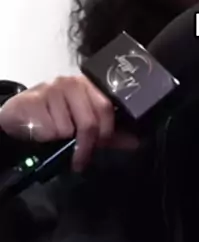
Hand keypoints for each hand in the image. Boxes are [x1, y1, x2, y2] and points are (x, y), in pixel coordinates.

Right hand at [0, 75, 139, 171]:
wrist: (17, 115)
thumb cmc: (53, 119)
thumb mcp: (82, 125)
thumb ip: (109, 134)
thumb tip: (137, 142)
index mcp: (87, 85)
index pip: (106, 107)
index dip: (106, 131)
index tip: (100, 146)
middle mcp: (71, 83)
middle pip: (89, 121)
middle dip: (85, 145)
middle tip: (79, 159)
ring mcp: (51, 89)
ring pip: (67, 129)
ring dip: (60, 140)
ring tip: (53, 136)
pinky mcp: (33, 99)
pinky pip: (48, 130)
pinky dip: (45, 138)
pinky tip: (40, 131)